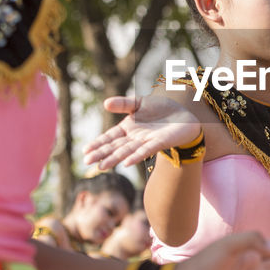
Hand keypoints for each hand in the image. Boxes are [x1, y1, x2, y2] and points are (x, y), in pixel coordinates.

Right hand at [83, 95, 200, 169]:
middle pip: (115, 146)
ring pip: (127, 151)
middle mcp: (135, 137)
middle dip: (101, 154)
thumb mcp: (140, 102)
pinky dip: (136, 156)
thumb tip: (105, 103)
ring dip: (114, 159)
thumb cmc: (161, 110)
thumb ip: (124, 104)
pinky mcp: (159, 143)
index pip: (110, 137)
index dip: (98, 143)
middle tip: (87, 162)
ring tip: (101, 167)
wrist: (184, 115)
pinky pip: (145, 151)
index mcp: (128, 128)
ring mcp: (146, 141)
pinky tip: (126, 163)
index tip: (85, 151)